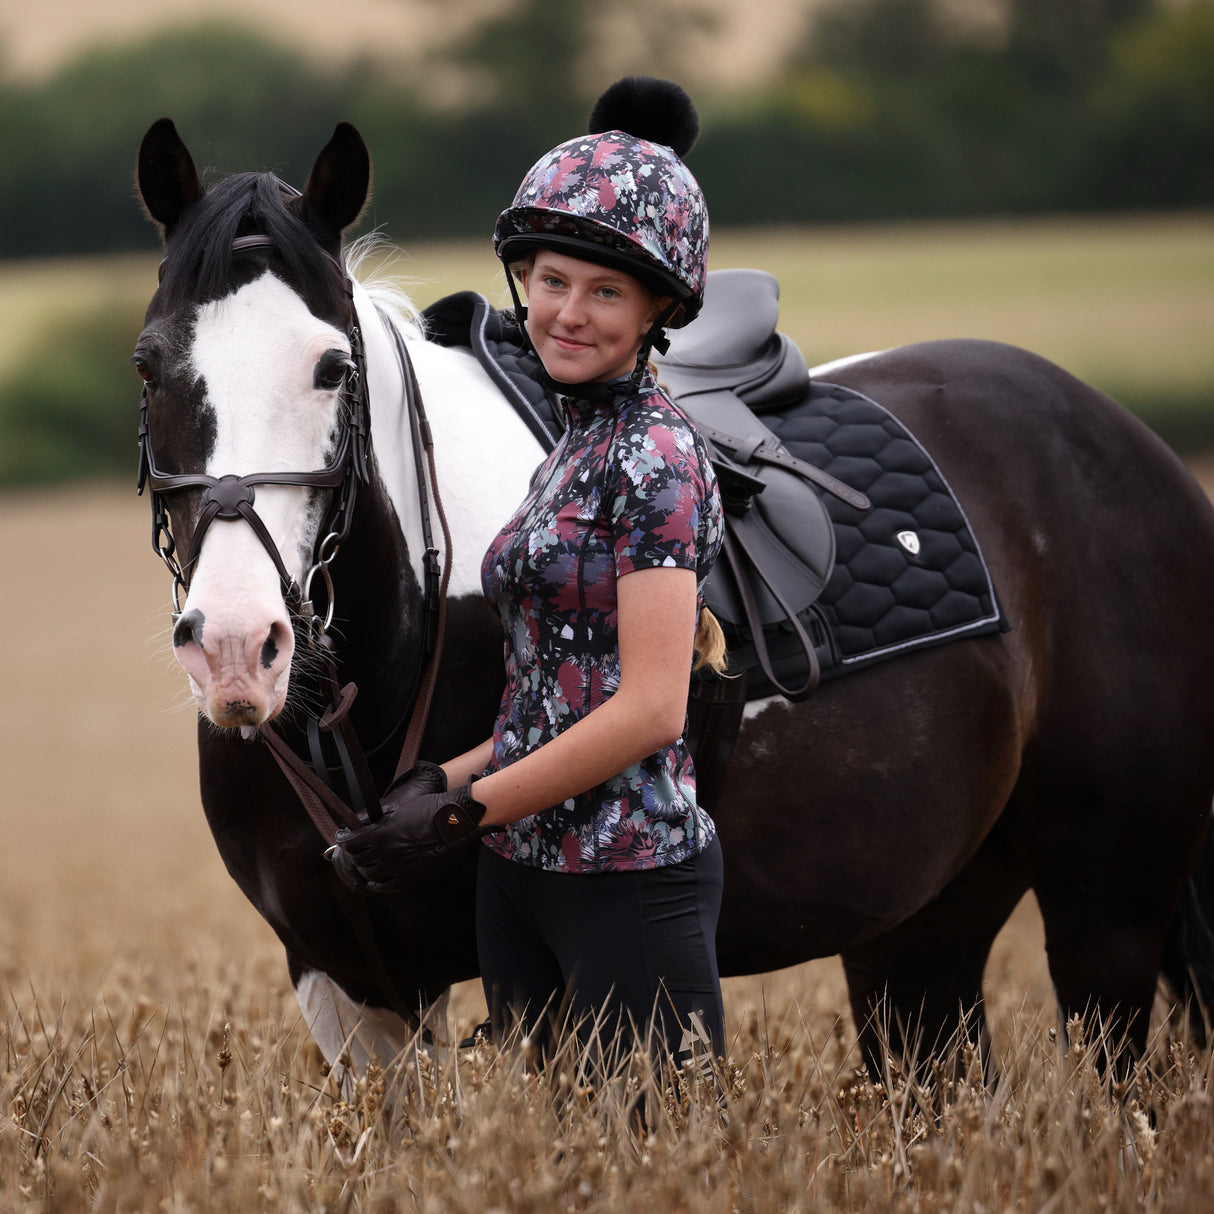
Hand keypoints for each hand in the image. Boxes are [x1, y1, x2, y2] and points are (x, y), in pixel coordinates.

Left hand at [326, 761, 446, 891]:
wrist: (450, 822)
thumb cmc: (425, 810)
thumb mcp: (396, 809)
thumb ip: (374, 819)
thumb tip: (356, 825)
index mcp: (380, 833)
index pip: (349, 843)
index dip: (343, 840)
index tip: (343, 837)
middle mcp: (385, 852)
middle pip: (356, 859)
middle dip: (353, 853)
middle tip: (356, 848)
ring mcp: (396, 866)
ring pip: (368, 874)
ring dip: (365, 867)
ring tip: (367, 861)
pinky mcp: (408, 877)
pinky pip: (384, 886)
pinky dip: (376, 883)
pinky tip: (376, 879)